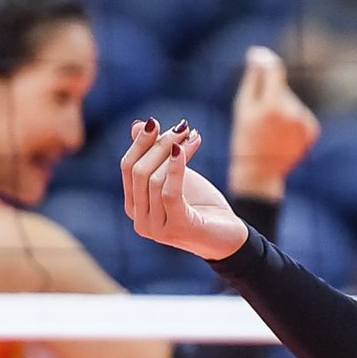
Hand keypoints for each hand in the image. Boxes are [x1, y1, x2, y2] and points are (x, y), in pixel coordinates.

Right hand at [121, 117, 247, 259]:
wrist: (229, 236)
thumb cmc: (201, 205)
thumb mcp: (176, 176)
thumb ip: (156, 155)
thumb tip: (137, 125)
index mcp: (135, 206)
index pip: (127, 167)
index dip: (140, 143)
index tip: (155, 121)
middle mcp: (140, 219)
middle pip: (138, 171)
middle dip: (158, 144)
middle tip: (182, 127)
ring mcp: (156, 228)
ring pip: (154, 179)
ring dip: (173, 151)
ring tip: (192, 135)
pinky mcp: (177, 229)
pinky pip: (169, 193)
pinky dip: (175, 168)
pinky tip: (182, 150)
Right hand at [228, 46, 319, 197]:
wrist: (260, 171)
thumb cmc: (245, 137)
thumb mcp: (243, 107)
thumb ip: (253, 79)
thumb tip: (258, 54)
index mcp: (273, 106)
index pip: (274, 70)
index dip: (266, 61)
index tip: (259, 56)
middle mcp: (293, 112)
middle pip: (281, 88)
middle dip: (269, 94)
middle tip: (258, 116)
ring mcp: (305, 122)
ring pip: (291, 101)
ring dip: (281, 108)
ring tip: (270, 128)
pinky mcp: (312, 131)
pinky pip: (300, 114)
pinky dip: (291, 119)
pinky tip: (281, 134)